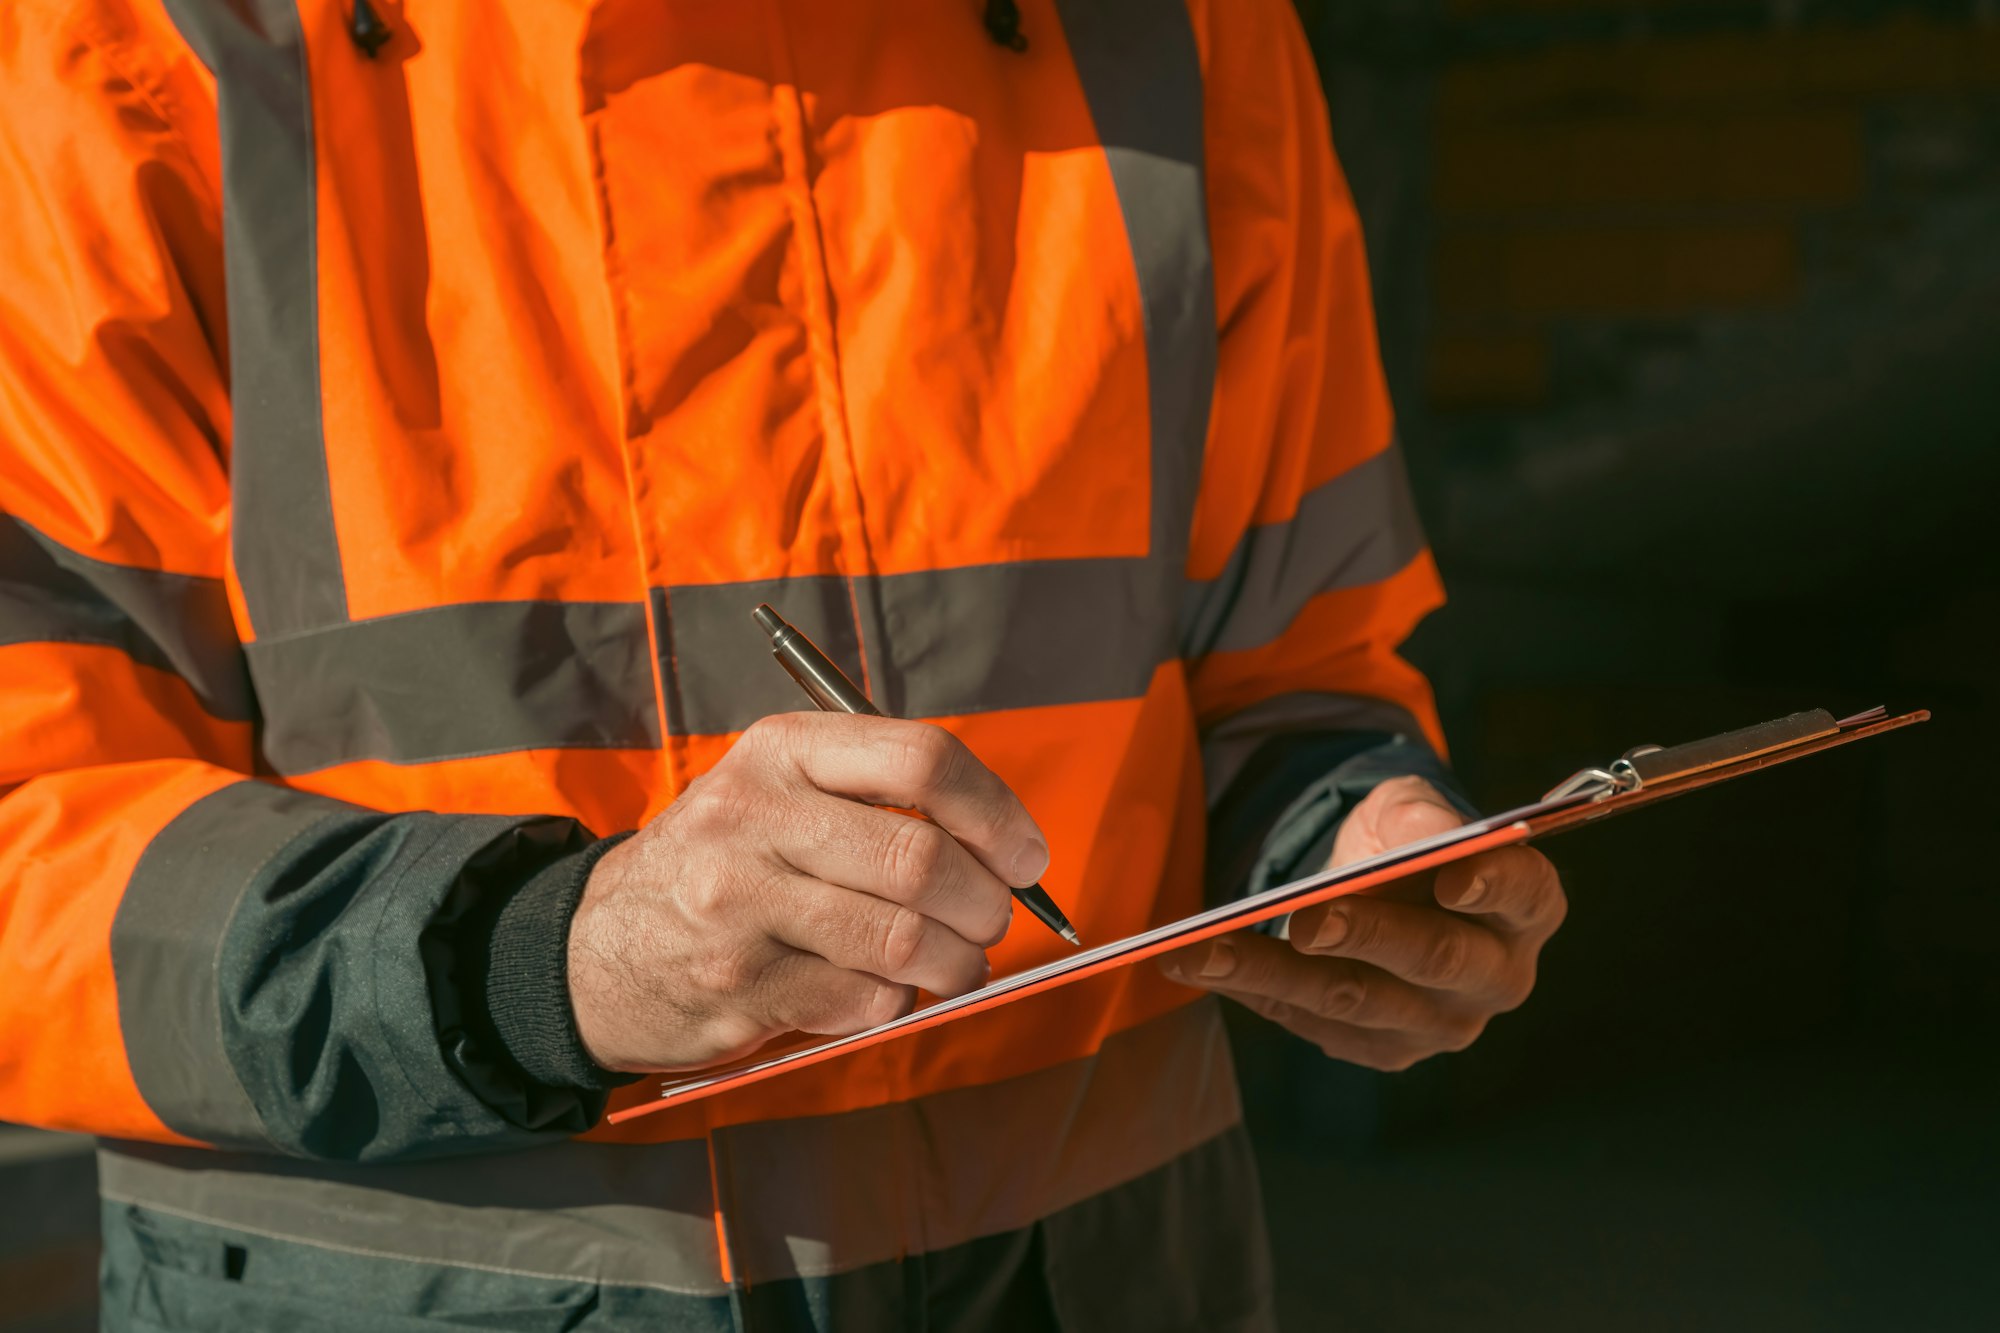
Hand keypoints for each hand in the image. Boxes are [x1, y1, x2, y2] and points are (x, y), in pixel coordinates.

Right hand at [568, 712, 1048, 1071]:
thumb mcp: (772, 791)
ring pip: (905, 939)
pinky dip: (898, 1000)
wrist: (591, 951)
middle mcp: (754, 820)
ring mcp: (741, 908)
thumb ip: (871, 796)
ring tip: (956, 964)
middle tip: (991, 918)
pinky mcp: (741, 988)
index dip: (995, 810)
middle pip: (921, 859)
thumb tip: (1003, 842)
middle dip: (986, 901)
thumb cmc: (718, 864)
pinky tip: (884, 989)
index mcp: (778, 753)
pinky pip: (866, 998)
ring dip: (957, 962)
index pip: (920, 759)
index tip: (1025, 852)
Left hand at [1162, 776, 1564, 1070]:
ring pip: (1354, 1000)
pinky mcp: (1380, 1050)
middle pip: (1435, 959)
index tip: (1452, 872)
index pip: (1524, 893)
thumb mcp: (1409, 807)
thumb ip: (1421, 816)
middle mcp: (1496, 977)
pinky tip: (1198, 964)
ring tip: (1206, 948)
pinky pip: (1309, 1021)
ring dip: (1274, 972)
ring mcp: (1438, 1024)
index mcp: (1526, 907)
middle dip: (1367, 935)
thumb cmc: (1405, 842)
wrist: (1375, 890)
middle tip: (1307, 918)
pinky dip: (1251, 989)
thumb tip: (1427, 839)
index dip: (1493, 883)